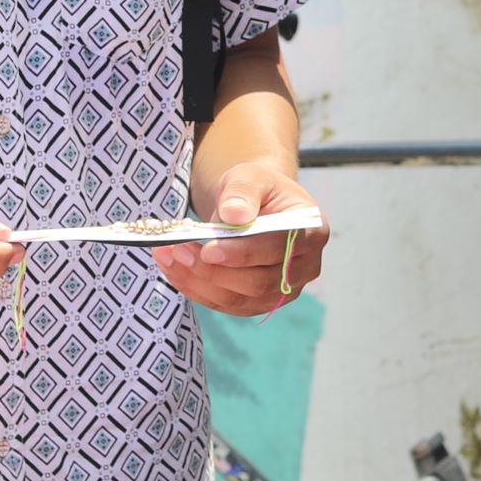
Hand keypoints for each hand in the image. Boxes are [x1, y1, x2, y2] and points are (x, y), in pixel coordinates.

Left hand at [157, 160, 320, 316]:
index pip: (282, 247)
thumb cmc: (256, 189)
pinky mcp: (258, 302)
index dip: (246, 252)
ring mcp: (282, 290)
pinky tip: (173, 267)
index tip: (210, 248)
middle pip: (260, 281)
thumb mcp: (250, 176)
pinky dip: (195, 288)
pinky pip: (225, 304)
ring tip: (168, 255)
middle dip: (214, 270)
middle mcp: (304, 267)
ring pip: (239, 299)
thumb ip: (243, 191)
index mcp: (312, 230)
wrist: (255, 206)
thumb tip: (233, 214)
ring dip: (198, 281)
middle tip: (178, 250)